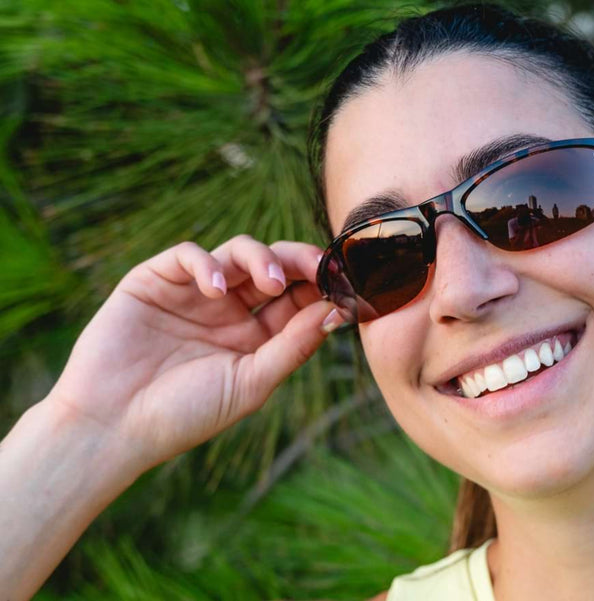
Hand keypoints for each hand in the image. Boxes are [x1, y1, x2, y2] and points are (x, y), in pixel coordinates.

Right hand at [46, 235, 345, 473]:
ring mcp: (193, 293)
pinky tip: (215, 290)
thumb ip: (293, 345)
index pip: (298, 298)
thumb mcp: (251, 383)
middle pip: (275, 267)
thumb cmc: (184, 415)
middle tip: (319, 266)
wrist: (111, 427)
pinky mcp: (154, 281)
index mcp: (257, 336)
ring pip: (237, 253)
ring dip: (260, 260)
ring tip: (268, 284)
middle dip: (300, 261)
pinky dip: (207, 264)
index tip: (346, 282)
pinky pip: (189, 255)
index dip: (322, 286)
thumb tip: (337, 311)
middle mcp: (229, 310)